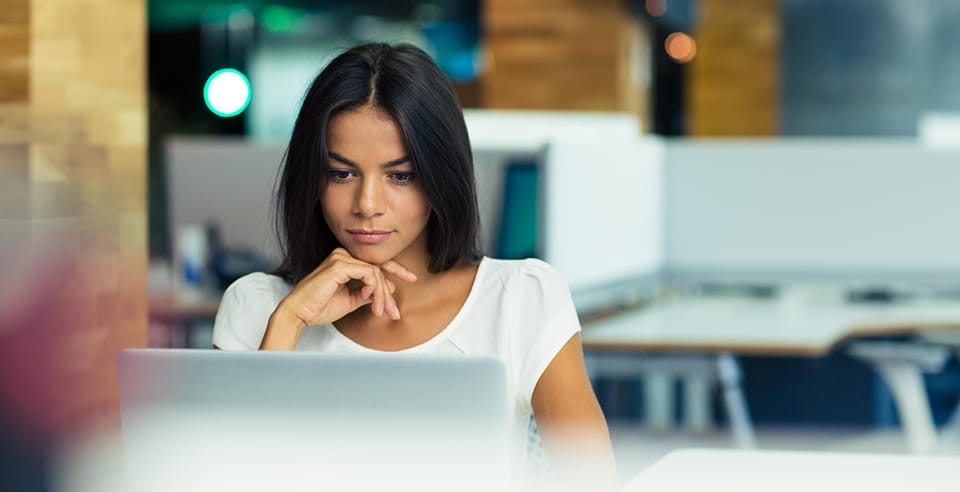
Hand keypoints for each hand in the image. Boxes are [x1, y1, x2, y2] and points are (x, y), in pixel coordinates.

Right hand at [278, 248, 416, 326]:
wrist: (299, 314)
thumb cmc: (319, 307)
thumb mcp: (350, 300)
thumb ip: (367, 293)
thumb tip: (386, 290)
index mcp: (344, 261)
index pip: (375, 263)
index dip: (396, 270)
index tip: (411, 279)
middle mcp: (343, 255)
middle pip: (378, 267)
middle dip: (390, 289)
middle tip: (396, 309)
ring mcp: (341, 257)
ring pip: (376, 273)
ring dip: (382, 295)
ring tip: (381, 311)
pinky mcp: (340, 265)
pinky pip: (370, 274)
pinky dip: (376, 290)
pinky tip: (372, 303)